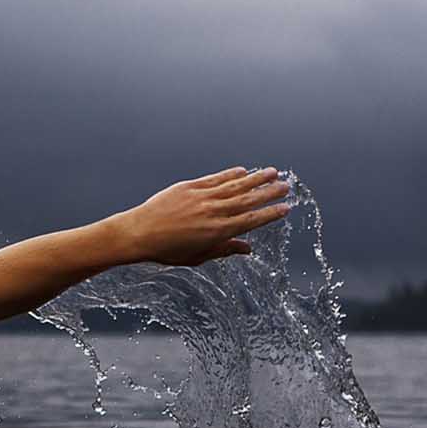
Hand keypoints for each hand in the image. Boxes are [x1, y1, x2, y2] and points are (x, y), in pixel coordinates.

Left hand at [110, 166, 291, 266]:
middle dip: (269, 193)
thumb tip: (247, 249)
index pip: (251, 221)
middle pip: (248, 200)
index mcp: (217, 232)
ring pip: (235, 186)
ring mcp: (202, 197)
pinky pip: (216, 179)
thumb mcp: (198, 256)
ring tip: (273, 172)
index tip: (286, 208)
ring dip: (256, 179)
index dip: (270, 214)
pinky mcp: (190, 187)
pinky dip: (231, 174)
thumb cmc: (167, 250)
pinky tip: (243, 171)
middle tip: (287, 186)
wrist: (139, 233)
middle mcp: (213, 212)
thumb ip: (224, 250)